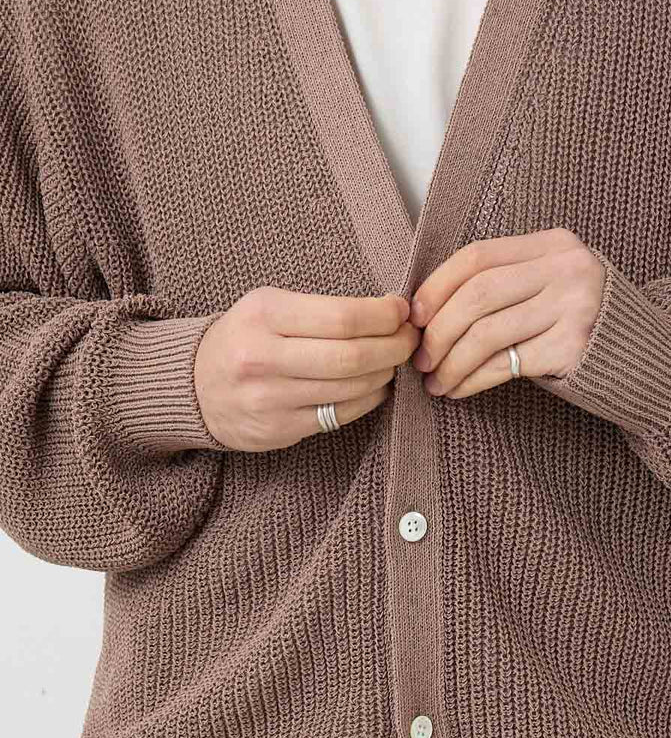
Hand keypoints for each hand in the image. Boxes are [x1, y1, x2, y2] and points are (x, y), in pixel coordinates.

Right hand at [194, 287, 419, 449]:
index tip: (401, 311)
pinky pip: (341, 415)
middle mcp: (263, 358)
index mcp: (263, 315)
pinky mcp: (279, 430)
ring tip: (393, 360)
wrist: (193, 386)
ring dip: (385, 373)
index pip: (342, 317)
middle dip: (394, 347)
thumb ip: (322, 309)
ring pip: (352, 389)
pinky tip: (374, 385)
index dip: (384, 316)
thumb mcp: (269, 307)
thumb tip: (391, 312)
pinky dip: (369, 398)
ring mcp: (270, 399)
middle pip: (352, 357)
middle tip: (410, 339)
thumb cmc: (245, 338)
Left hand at [409, 226, 605, 397]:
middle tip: (420, 359)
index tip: (414, 317)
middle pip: (478, 295)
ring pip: (487, 332)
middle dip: (439, 331)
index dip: (436, 287)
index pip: (477, 256)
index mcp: (553, 245)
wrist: (648, 361)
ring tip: (435, 382)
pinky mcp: (574, 347)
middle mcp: (566, 269)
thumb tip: (427, 311)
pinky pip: (506, 364)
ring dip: (451, 362)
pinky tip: (459, 390)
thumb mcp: (550, 288)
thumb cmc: (582, 327)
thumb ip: (505, 285)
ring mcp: (573, 306)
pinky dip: (473, 380)